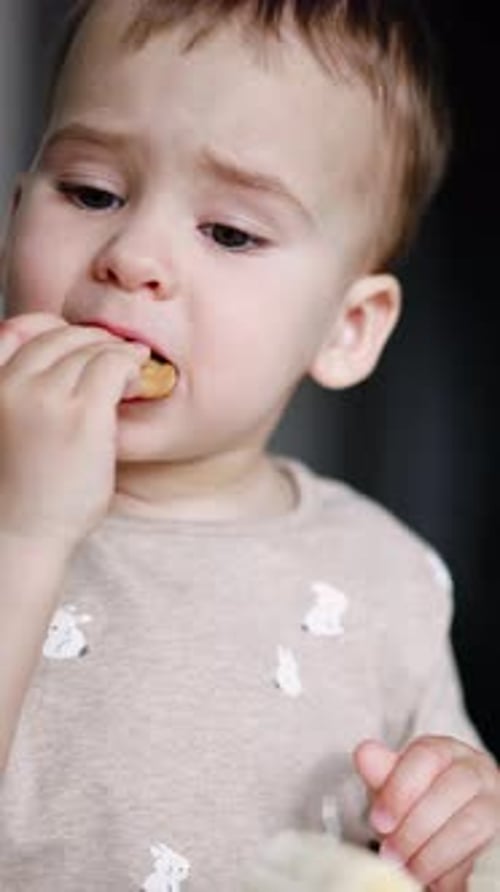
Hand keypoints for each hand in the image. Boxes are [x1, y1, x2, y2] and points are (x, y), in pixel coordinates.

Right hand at [0, 313, 147, 550]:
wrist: (19, 536)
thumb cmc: (17, 492)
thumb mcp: (2, 429)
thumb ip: (18, 395)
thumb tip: (61, 365)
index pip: (16, 328)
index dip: (51, 329)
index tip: (76, 343)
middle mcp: (8, 385)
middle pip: (57, 336)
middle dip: (90, 339)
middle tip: (115, 353)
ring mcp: (45, 398)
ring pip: (89, 348)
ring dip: (115, 352)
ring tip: (134, 364)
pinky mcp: (83, 415)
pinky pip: (113, 366)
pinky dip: (130, 364)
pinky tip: (139, 376)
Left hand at [354, 736, 499, 890]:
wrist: (446, 825)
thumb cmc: (417, 799)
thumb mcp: (394, 786)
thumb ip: (380, 772)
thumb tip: (365, 752)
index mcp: (443, 750)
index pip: (426, 757)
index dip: (400, 790)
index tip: (379, 822)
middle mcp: (474, 769)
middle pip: (451, 789)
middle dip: (415, 827)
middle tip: (390, 853)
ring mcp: (492, 801)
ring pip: (470, 824)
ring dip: (433, 853)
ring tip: (408, 870)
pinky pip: (482, 854)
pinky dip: (454, 872)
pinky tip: (434, 882)